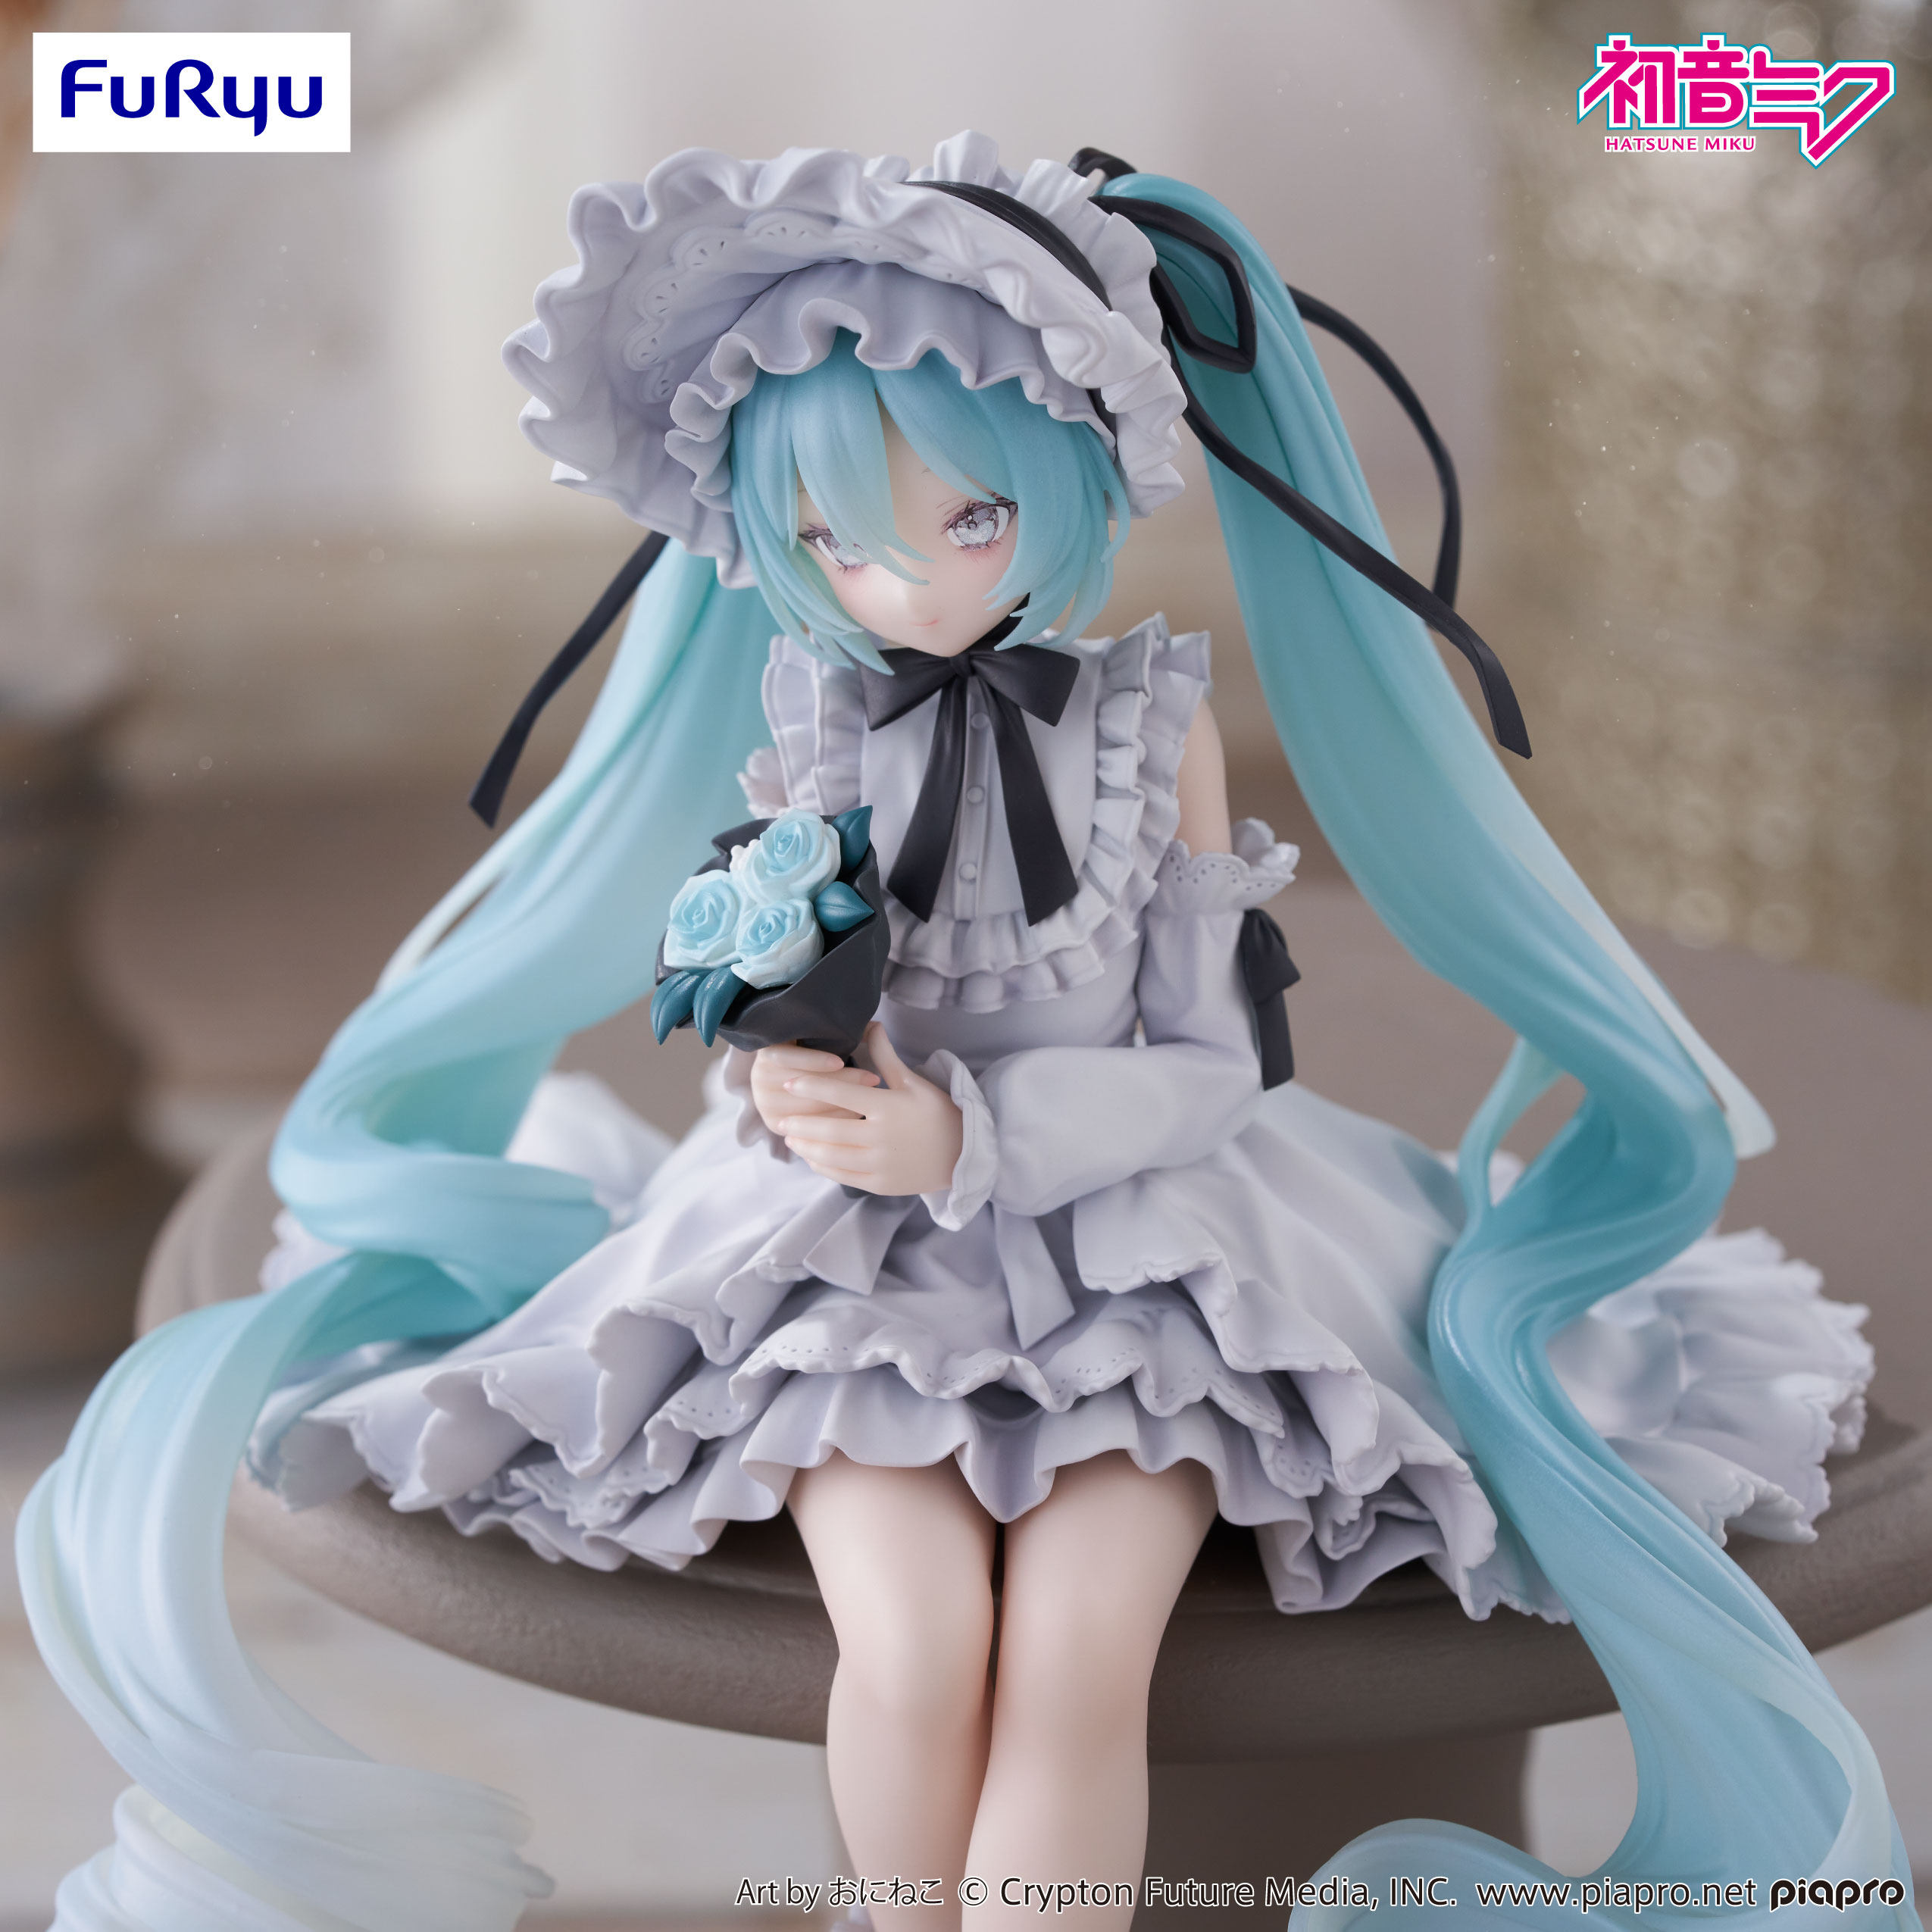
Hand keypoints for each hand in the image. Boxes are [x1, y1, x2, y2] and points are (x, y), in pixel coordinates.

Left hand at [774, 1022, 963, 1196]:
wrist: (962, 1154)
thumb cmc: (936, 1112)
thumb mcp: (913, 1081)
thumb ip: (886, 1056)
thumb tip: (871, 1024)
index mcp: (887, 1108)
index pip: (840, 1095)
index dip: (811, 1087)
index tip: (788, 1083)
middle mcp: (881, 1137)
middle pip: (829, 1130)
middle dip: (800, 1124)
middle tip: (779, 1120)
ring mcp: (880, 1164)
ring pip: (831, 1156)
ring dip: (806, 1148)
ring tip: (790, 1139)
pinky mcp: (879, 1184)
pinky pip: (842, 1175)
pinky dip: (822, 1166)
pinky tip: (812, 1158)